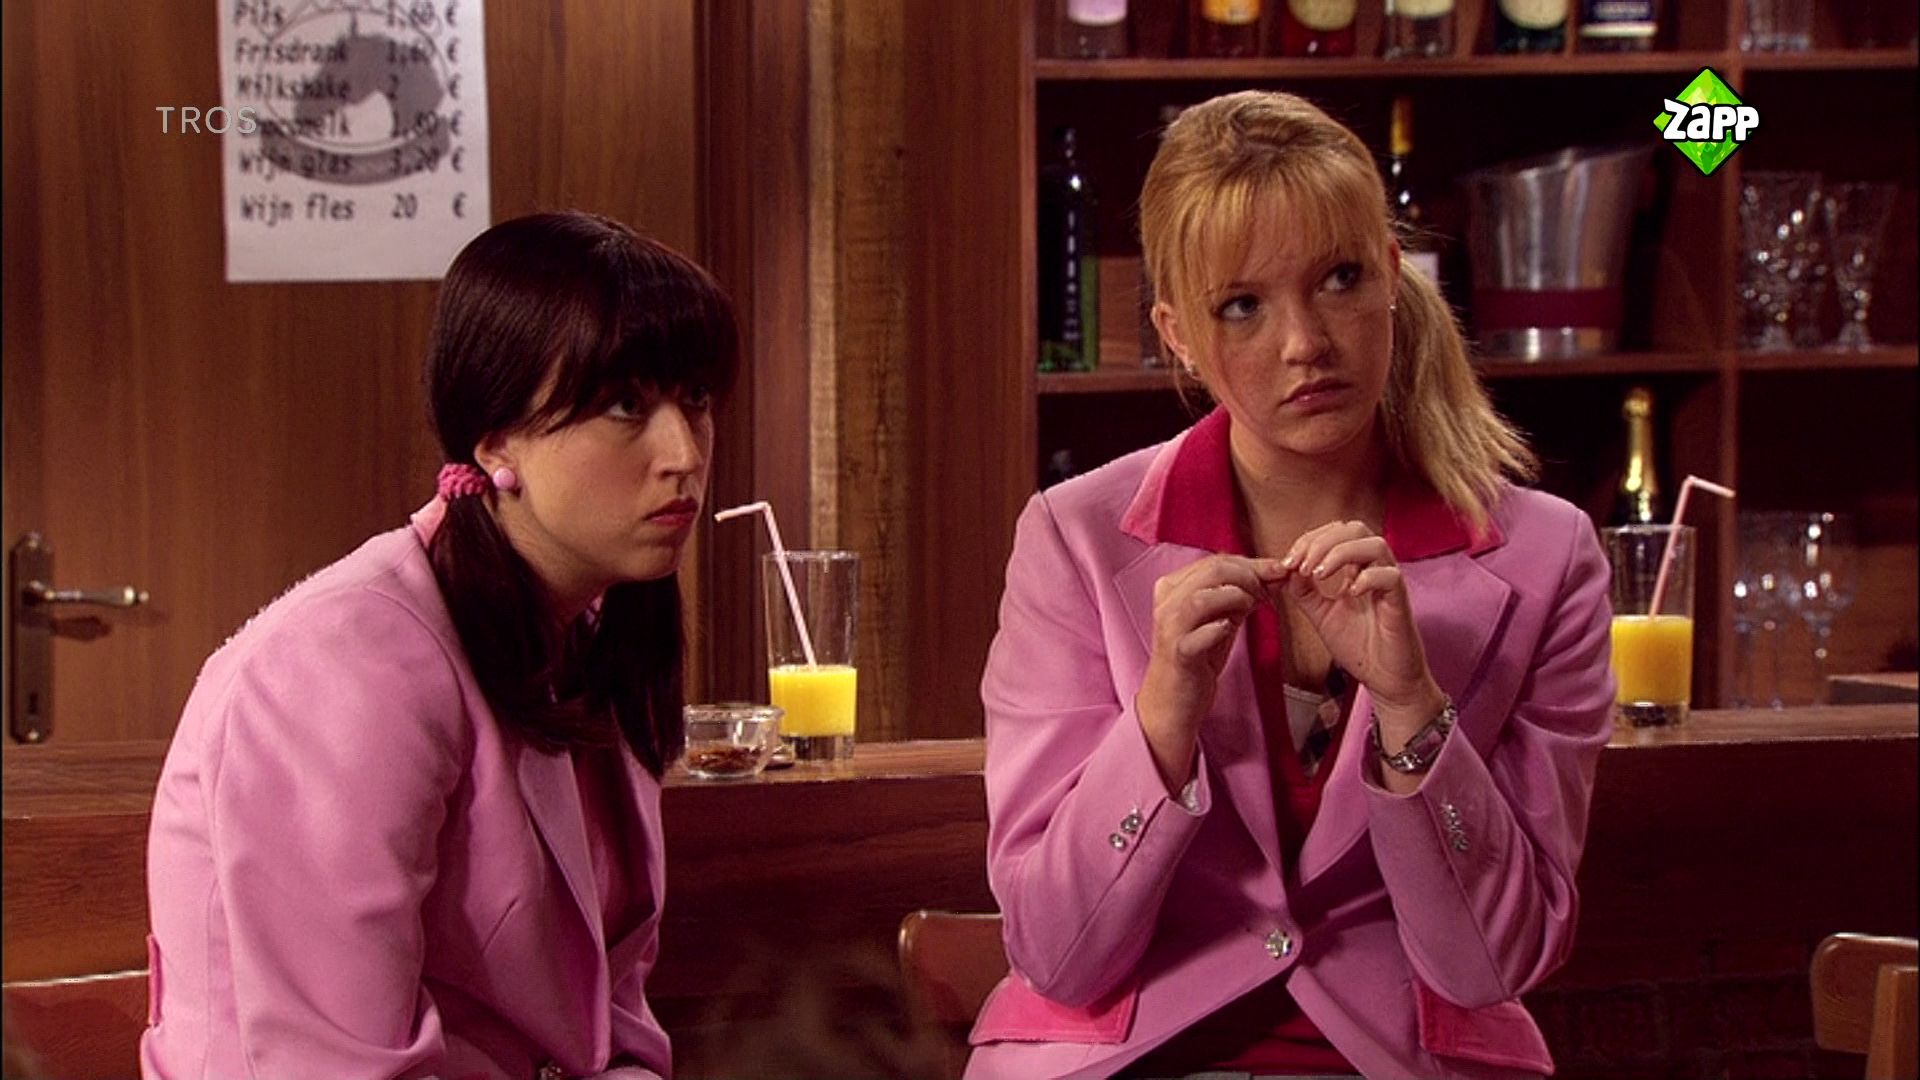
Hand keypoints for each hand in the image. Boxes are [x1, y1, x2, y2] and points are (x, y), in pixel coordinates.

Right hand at [1136, 555, 1285, 791]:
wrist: (1173, 701)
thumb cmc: (1197, 658)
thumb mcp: (1219, 618)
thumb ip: (1238, 597)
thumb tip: (1270, 575)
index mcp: (1173, 587)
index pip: (1216, 561)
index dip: (1252, 563)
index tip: (1277, 571)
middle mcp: (1167, 602)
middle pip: (1213, 571)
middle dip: (1251, 577)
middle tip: (1271, 591)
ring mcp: (1170, 627)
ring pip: (1205, 596)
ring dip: (1238, 598)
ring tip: (1253, 608)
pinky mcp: (1179, 653)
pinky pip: (1203, 632)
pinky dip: (1222, 628)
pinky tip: (1230, 630)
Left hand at [1274, 521, 1443, 732]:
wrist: (1383, 678)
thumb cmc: (1358, 645)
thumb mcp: (1320, 614)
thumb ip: (1303, 591)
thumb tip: (1282, 569)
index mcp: (1357, 567)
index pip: (1336, 532)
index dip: (1309, 540)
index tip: (1288, 562)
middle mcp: (1375, 568)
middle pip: (1355, 528)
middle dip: (1322, 541)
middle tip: (1301, 565)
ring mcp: (1390, 583)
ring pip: (1375, 544)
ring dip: (1340, 553)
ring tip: (1318, 575)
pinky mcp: (1401, 602)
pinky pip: (1390, 576)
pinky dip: (1366, 579)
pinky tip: (1349, 594)